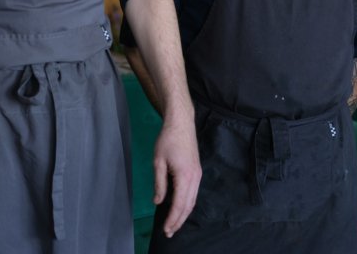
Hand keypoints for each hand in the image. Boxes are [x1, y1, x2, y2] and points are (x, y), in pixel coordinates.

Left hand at [152, 112, 200, 236]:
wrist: (181, 123)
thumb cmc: (168, 140)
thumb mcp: (158, 161)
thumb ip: (159, 183)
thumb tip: (158, 201)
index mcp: (185, 175)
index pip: (179, 204)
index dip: (172, 218)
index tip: (165, 229)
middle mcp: (195, 177)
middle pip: (189, 206)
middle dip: (179, 221)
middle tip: (169, 232)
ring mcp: (198, 174)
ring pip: (193, 200)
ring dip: (184, 214)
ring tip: (174, 224)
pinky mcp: (197, 171)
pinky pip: (194, 193)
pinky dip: (188, 204)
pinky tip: (180, 208)